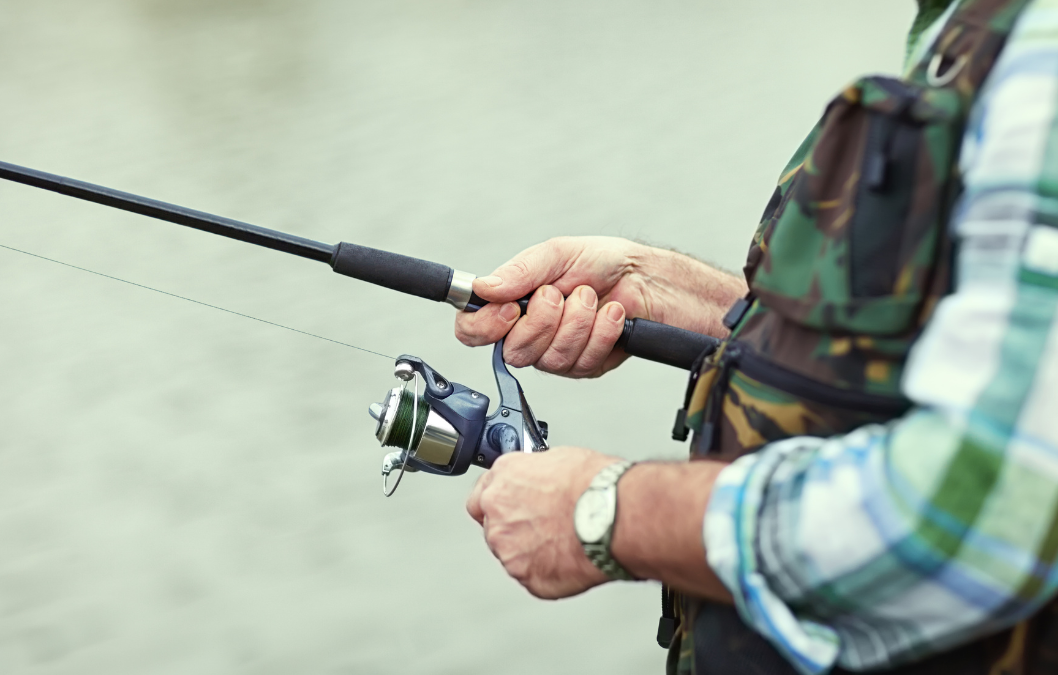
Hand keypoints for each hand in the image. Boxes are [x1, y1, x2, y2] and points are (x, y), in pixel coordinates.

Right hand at [454, 236, 746, 377]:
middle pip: (513, 351)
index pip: (473, 329)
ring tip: (592, 298)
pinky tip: (611, 315)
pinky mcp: (585, 365)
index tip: (510, 310)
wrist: (650, 278)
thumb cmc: (603, 262)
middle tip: (561, 294)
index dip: (484, 327)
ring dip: (577, 323)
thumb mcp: (557, 254)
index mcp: (512, 303)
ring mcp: (556, 352)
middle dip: (543, 321)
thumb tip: (483, 287)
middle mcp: (529, 332)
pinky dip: (600, 333)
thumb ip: (520, 272)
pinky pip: (583, 362)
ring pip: (550, 359)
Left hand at [465, 446, 618, 598]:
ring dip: (532, 551)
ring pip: (513, 554)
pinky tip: (571, 558)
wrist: (612, 516)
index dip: (501, 503)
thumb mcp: (560, 459)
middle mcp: (497, 514)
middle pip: (495, 527)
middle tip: (548, 526)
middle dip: (517, 528)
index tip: (514, 507)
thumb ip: (536, 475)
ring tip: (566, 542)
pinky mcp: (527, 578)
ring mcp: (509, 550)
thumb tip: (541, 482)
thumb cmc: (595, 485)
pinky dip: (549, 571)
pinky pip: (533, 576)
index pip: (481, 496)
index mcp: (502, 479)